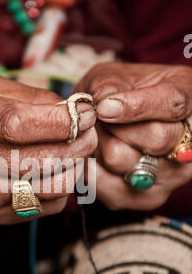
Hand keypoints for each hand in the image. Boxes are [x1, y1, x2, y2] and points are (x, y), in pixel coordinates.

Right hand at [0, 74, 96, 224]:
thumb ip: (25, 95)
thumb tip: (71, 108)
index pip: (18, 124)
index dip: (62, 120)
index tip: (86, 111)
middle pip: (39, 158)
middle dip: (79, 143)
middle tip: (90, 130)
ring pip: (48, 188)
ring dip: (73, 168)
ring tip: (74, 151)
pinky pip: (41, 209)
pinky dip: (59, 190)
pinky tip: (56, 172)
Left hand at [77, 61, 191, 209]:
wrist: (110, 120)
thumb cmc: (115, 92)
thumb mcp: (111, 76)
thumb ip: (108, 85)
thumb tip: (103, 104)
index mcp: (188, 99)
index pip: (173, 104)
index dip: (137, 106)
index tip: (105, 107)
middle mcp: (188, 142)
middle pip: (154, 137)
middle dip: (114, 126)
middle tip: (96, 118)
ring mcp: (172, 174)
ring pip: (124, 161)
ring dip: (98, 145)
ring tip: (96, 135)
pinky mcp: (148, 198)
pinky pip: (109, 186)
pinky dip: (92, 169)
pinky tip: (93, 155)